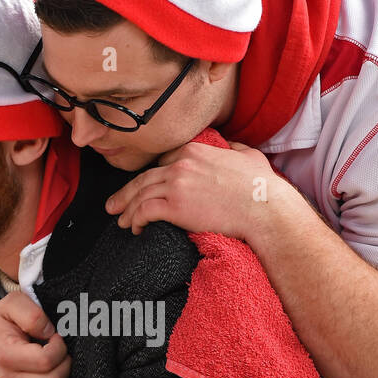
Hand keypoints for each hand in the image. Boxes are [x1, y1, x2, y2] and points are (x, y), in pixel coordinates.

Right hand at [0, 291, 70, 377]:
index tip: (55, 335)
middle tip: (58, 347)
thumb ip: (32, 315)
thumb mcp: (13, 303)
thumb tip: (49, 333)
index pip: (45, 361)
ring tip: (57, 358)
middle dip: (65, 361)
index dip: (58, 346)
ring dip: (65, 375)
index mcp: (7, 355)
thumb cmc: (2, 319)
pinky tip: (55, 370)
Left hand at [105, 141, 284, 240]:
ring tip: (120, 220)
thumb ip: (234, 149)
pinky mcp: (175, 207)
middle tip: (113, 204)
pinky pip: (145, 212)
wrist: (265, 208)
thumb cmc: (262, 187)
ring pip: (140, 195)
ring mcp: (176, 184)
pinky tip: (135, 229)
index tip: (143, 188)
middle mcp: (181, 164)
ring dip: (126, 209)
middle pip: (144, 178)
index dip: (151, 177)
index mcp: (195, 150)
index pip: (163, 161)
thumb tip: (232, 148)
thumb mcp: (248, 156)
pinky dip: (135, 220)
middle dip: (125, 193)